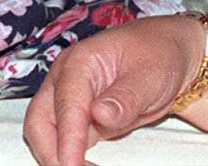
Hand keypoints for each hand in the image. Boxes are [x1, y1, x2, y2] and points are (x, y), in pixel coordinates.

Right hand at [22, 16, 202, 165]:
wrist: (168, 53)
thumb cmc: (157, 56)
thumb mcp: (149, 76)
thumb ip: (125, 97)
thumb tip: (99, 115)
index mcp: (79, 63)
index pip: (66, 104)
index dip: (67, 138)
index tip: (71, 164)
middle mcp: (65, 80)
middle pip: (39, 119)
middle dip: (49, 151)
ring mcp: (69, 98)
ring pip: (46, 131)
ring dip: (57, 156)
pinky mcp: (80, 117)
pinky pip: (66, 139)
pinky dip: (70, 156)